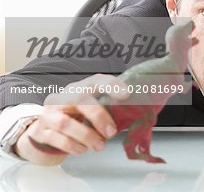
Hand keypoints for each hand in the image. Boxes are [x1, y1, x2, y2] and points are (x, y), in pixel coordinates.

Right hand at [14, 74, 128, 164]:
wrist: (45, 130)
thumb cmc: (75, 118)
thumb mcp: (90, 109)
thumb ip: (108, 110)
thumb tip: (135, 116)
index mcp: (80, 88)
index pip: (96, 80)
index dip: (112, 85)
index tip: (126, 94)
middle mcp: (63, 97)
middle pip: (80, 99)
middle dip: (98, 116)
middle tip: (111, 132)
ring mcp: (49, 113)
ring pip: (65, 123)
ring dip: (86, 136)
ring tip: (99, 145)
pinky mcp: (41, 131)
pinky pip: (56, 139)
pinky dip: (72, 146)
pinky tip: (82, 149)